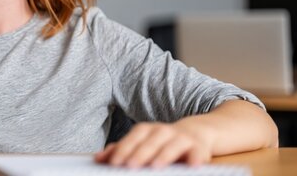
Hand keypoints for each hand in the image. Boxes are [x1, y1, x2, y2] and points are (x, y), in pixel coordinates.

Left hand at [95, 122, 212, 168]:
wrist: (194, 133)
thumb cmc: (160, 143)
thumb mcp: (141, 144)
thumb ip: (121, 151)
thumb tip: (98, 158)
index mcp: (145, 130)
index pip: (132, 139)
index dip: (123, 150)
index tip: (114, 163)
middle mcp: (162, 131)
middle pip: (150, 142)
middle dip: (140, 154)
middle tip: (130, 166)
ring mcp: (181, 138)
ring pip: (172, 145)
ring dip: (163, 156)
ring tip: (155, 167)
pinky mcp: (198, 147)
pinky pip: (197, 152)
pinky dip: (195, 158)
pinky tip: (192, 166)